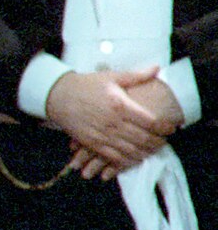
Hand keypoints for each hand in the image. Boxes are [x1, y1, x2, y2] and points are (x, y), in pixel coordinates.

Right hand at [48, 68, 178, 173]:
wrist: (58, 96)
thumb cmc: (86, 85)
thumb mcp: (111, 76)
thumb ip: (136, 75)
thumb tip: (157, 68)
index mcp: (120, 105)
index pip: (150, 121)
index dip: (164, 127)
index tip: (172, 127)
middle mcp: (112, 122)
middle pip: (143, 139)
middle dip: (158, 142)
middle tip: (165, 141)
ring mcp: (101, 135)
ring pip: (130, 150)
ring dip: (145, 153)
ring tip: (153, 150)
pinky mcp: (92, 143)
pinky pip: (113, 157)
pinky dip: (127, 160)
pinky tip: (134, 158)